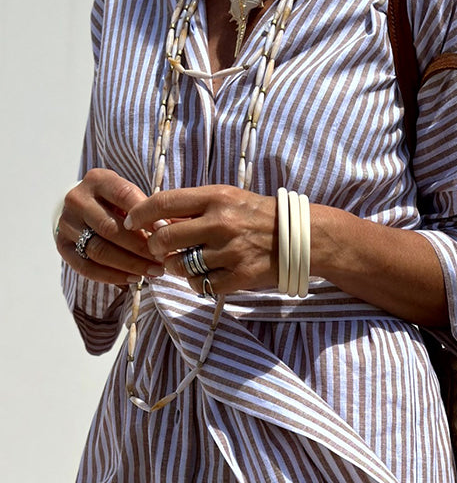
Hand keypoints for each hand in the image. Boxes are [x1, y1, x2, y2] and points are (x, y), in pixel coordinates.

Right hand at [55, 169, 163, 285]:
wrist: (82, 211)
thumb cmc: (116, 204)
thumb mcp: (131, 197)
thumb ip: (149, 210)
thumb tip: (176, 229)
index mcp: (97, 180)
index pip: (123, 196)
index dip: (145, 216)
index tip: (166, 232)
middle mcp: (77, 199)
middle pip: (110, 228)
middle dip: (140, 247)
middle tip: (163, 260)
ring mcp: (66, 223)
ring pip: (99, 250)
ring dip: (130, 264)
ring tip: (154, 272)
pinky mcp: (62, 246)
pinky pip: (86, 267)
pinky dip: (112, 276)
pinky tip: (134, 279)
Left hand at [124, 186, 277, 296]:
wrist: (300, 238)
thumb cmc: (258, 216)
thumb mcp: (228, 199)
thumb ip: (194, 207)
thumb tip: (157, 217)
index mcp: (216, 198)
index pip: (163, 203)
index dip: (140, 214)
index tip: (130, 223)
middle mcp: (221, 223)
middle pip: (166, 238)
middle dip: (155, 247)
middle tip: (159, 250)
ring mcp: (230, 251)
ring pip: (181, 265)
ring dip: (177, 268)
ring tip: (185, 263)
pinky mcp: (240, 276)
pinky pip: (201, 285)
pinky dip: (197, 283)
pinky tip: (204, 276)